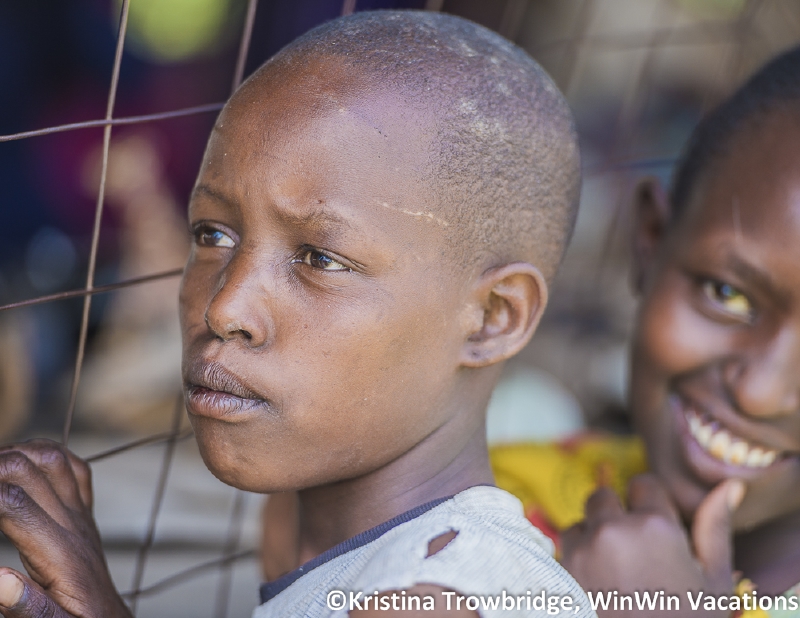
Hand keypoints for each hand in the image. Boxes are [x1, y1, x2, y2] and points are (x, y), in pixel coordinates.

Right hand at [0, 439, 130, 617]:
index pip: (12, 503)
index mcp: (58, 552)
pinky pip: (75, 469)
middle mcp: (72, 524)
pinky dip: (47, 454)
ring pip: (53, 459)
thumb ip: (28, 607)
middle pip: (28, 471)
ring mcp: (81, 514)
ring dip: (16, 452)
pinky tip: (25, 461)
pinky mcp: (85, 514)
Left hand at [561, 474, 744, 617]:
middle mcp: (613, 529)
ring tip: (614, 573)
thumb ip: (714, 528)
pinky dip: (575, 559)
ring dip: (591, 537)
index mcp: (656, 526)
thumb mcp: (714, 584)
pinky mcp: (558, 571)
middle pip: (603, 496)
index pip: (643, 484)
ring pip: (579, 522)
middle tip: (633, 551)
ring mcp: (581, 550)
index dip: (650, 504)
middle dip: (615, 515)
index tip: (656, 526)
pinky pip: (562, 549)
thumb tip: (726, 487)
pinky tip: (597, 586)